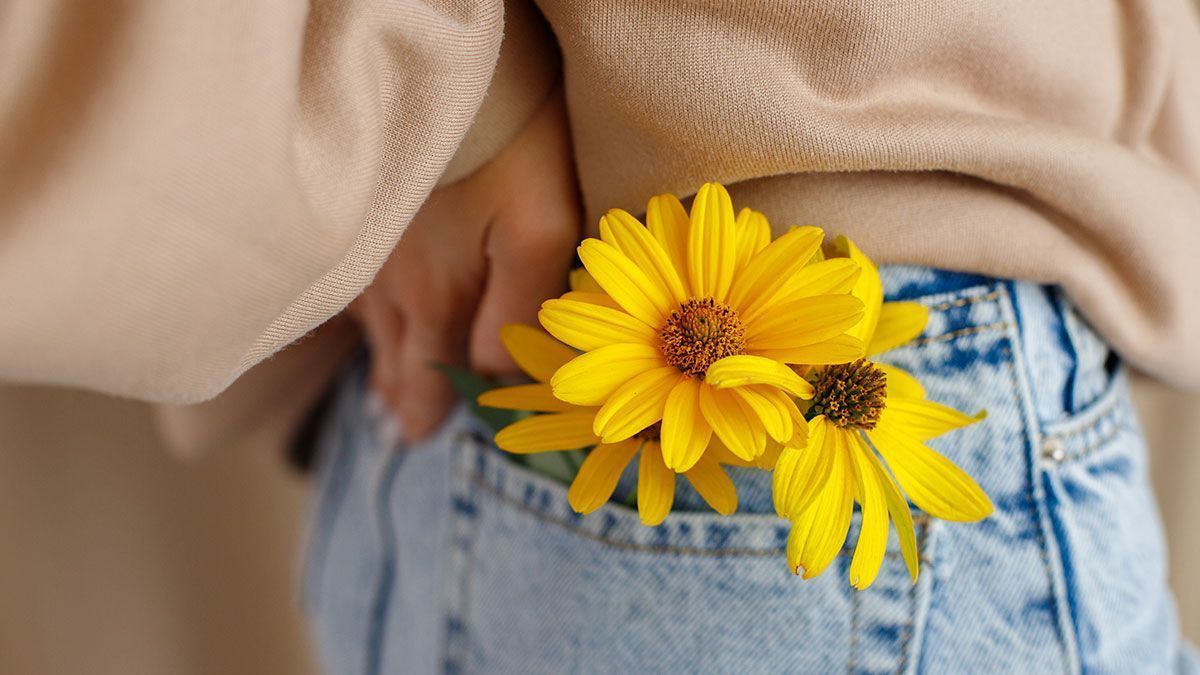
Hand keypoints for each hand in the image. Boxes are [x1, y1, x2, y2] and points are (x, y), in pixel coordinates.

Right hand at [348, 92, 580, 440]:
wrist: (440, 69)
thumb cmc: (507, 145)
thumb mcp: (539, 229)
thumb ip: (519, 312)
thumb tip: (491, 375)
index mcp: (437, 301)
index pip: (433, 379)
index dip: (434, 412)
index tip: (424, 439)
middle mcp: (389, 289)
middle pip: (395, 362)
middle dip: (400, 404)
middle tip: (400, 436)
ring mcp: (363, 255)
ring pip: (370, 329)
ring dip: (378, 367)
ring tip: (381, 402)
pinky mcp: (353, 222)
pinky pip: (349, 291)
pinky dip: (361, 319)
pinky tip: (361, 323)